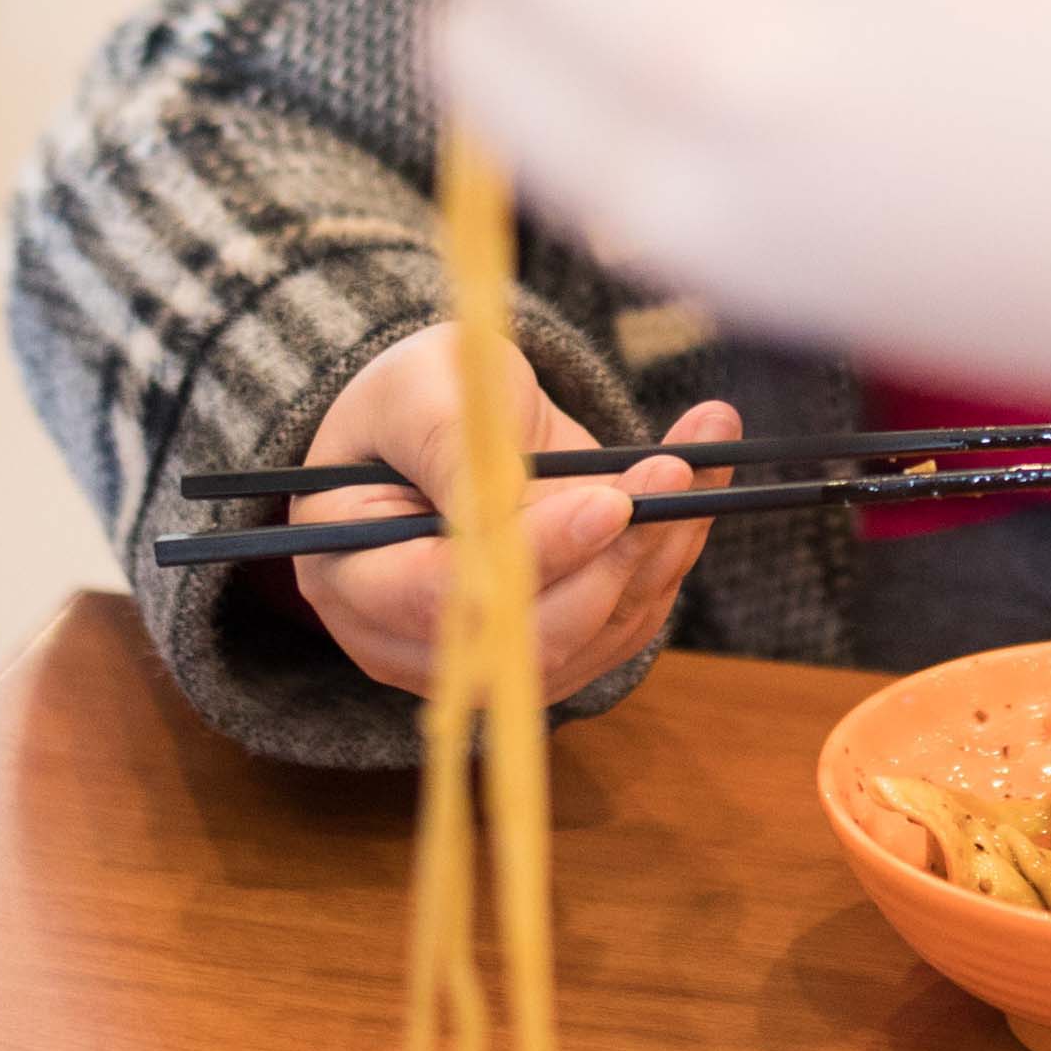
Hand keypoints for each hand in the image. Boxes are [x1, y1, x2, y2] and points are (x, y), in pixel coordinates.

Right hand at [283, 324, 735, 703]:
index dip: (532, 557)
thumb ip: (451, 446)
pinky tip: (698, 481)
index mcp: (351, 577)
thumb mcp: (420, 390)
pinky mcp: (556, 647)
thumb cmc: (414, 397)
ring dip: (658, 553)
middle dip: (612, 560)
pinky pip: (628, 620)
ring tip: (694, 460)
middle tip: (671, 473)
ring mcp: (489, 659)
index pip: (442, 596)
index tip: (608, 500)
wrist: (445, 421)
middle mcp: (412, 642)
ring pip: (594, 635)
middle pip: (529, 640)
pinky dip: (673, 555)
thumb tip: (502, 505)